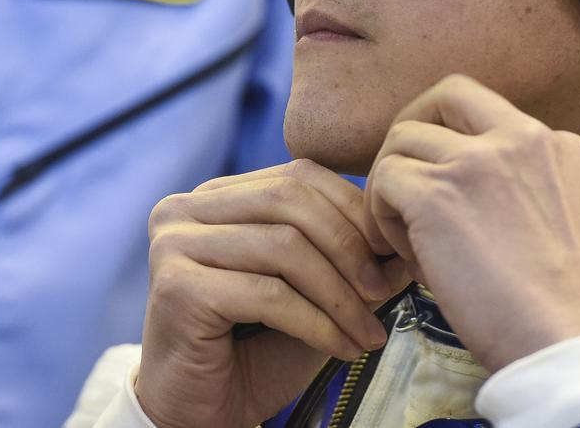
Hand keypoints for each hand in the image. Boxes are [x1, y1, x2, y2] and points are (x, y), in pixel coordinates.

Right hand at [133, 160, 410, 427]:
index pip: (299, 175)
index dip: (353, 210)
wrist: (198, 415)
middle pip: (290, 200)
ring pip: (284, 246)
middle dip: (349, 247)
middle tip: (383, 293)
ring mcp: (174, 244)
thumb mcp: (313, 294)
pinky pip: (269, 294)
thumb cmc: (255, 352)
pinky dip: (318, 323)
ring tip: (368, 332)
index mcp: (216, 195)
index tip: (391, 255)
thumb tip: (404, 241)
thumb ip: (350, 260)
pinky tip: (342, 348)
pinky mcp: (178, 287)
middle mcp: (185, 209)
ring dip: (340, 294)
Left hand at [364, 74, 579, 372]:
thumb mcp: (557, 217)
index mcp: (557, 144)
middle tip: (402, 184)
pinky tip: (407, 259)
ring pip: (402, 141)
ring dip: (394, 188)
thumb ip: (517, 185)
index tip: (441, 176)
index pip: (486, 107)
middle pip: (444, 95)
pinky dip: (382, 218)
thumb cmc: (560, 307)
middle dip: (412, 131)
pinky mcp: (438, 194)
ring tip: (410, 242)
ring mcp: (478, 161)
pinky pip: (383, 181)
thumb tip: (453, 183)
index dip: (451, 135)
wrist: (568, 344)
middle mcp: (521, 138)